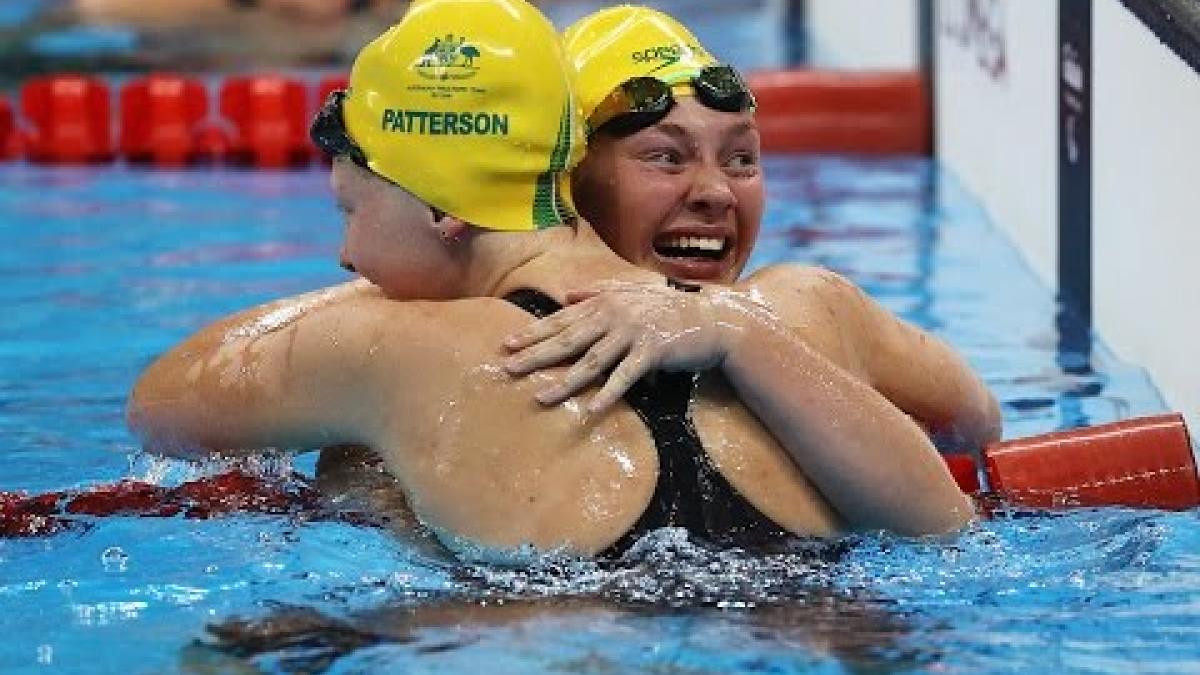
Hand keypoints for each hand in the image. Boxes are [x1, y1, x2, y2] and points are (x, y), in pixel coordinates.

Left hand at [503, 281, 746, 411]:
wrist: (710, 319)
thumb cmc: (668, 308)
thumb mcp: (632, 293)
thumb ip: (598, 291)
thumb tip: (567, 295)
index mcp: (605, 302)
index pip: (561, 320)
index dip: (533, 332)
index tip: (506, 343)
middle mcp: (614, 315)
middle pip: (568, 340)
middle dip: (535, 355)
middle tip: (508, 368)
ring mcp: (633, 334)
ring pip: (591, 361)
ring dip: (565, 381)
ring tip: (541, 398)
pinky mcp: (652, 353)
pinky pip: (625, 376)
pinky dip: (609, 393)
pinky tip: (592, 409)